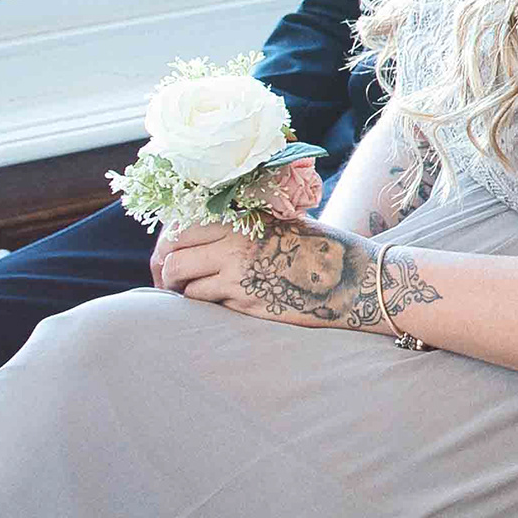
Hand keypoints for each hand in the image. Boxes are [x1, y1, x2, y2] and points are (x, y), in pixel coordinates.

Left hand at [154, 218, 380, 331]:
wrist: (354, 278)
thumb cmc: (322, 250)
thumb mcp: (284, 223)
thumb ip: (246, 226)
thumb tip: (202, 233)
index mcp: (244, 215)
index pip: (181, 224)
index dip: (167, 243)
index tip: (167, 256)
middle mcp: (236, 238)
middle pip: (172, 251)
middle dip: (163, 269)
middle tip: (167, 281)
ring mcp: (238, 268)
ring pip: (180, 278)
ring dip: (177, 289)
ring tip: (185, 295)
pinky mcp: (245, 296)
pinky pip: (202, 299)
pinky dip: (200, 302)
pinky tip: (214, 302)